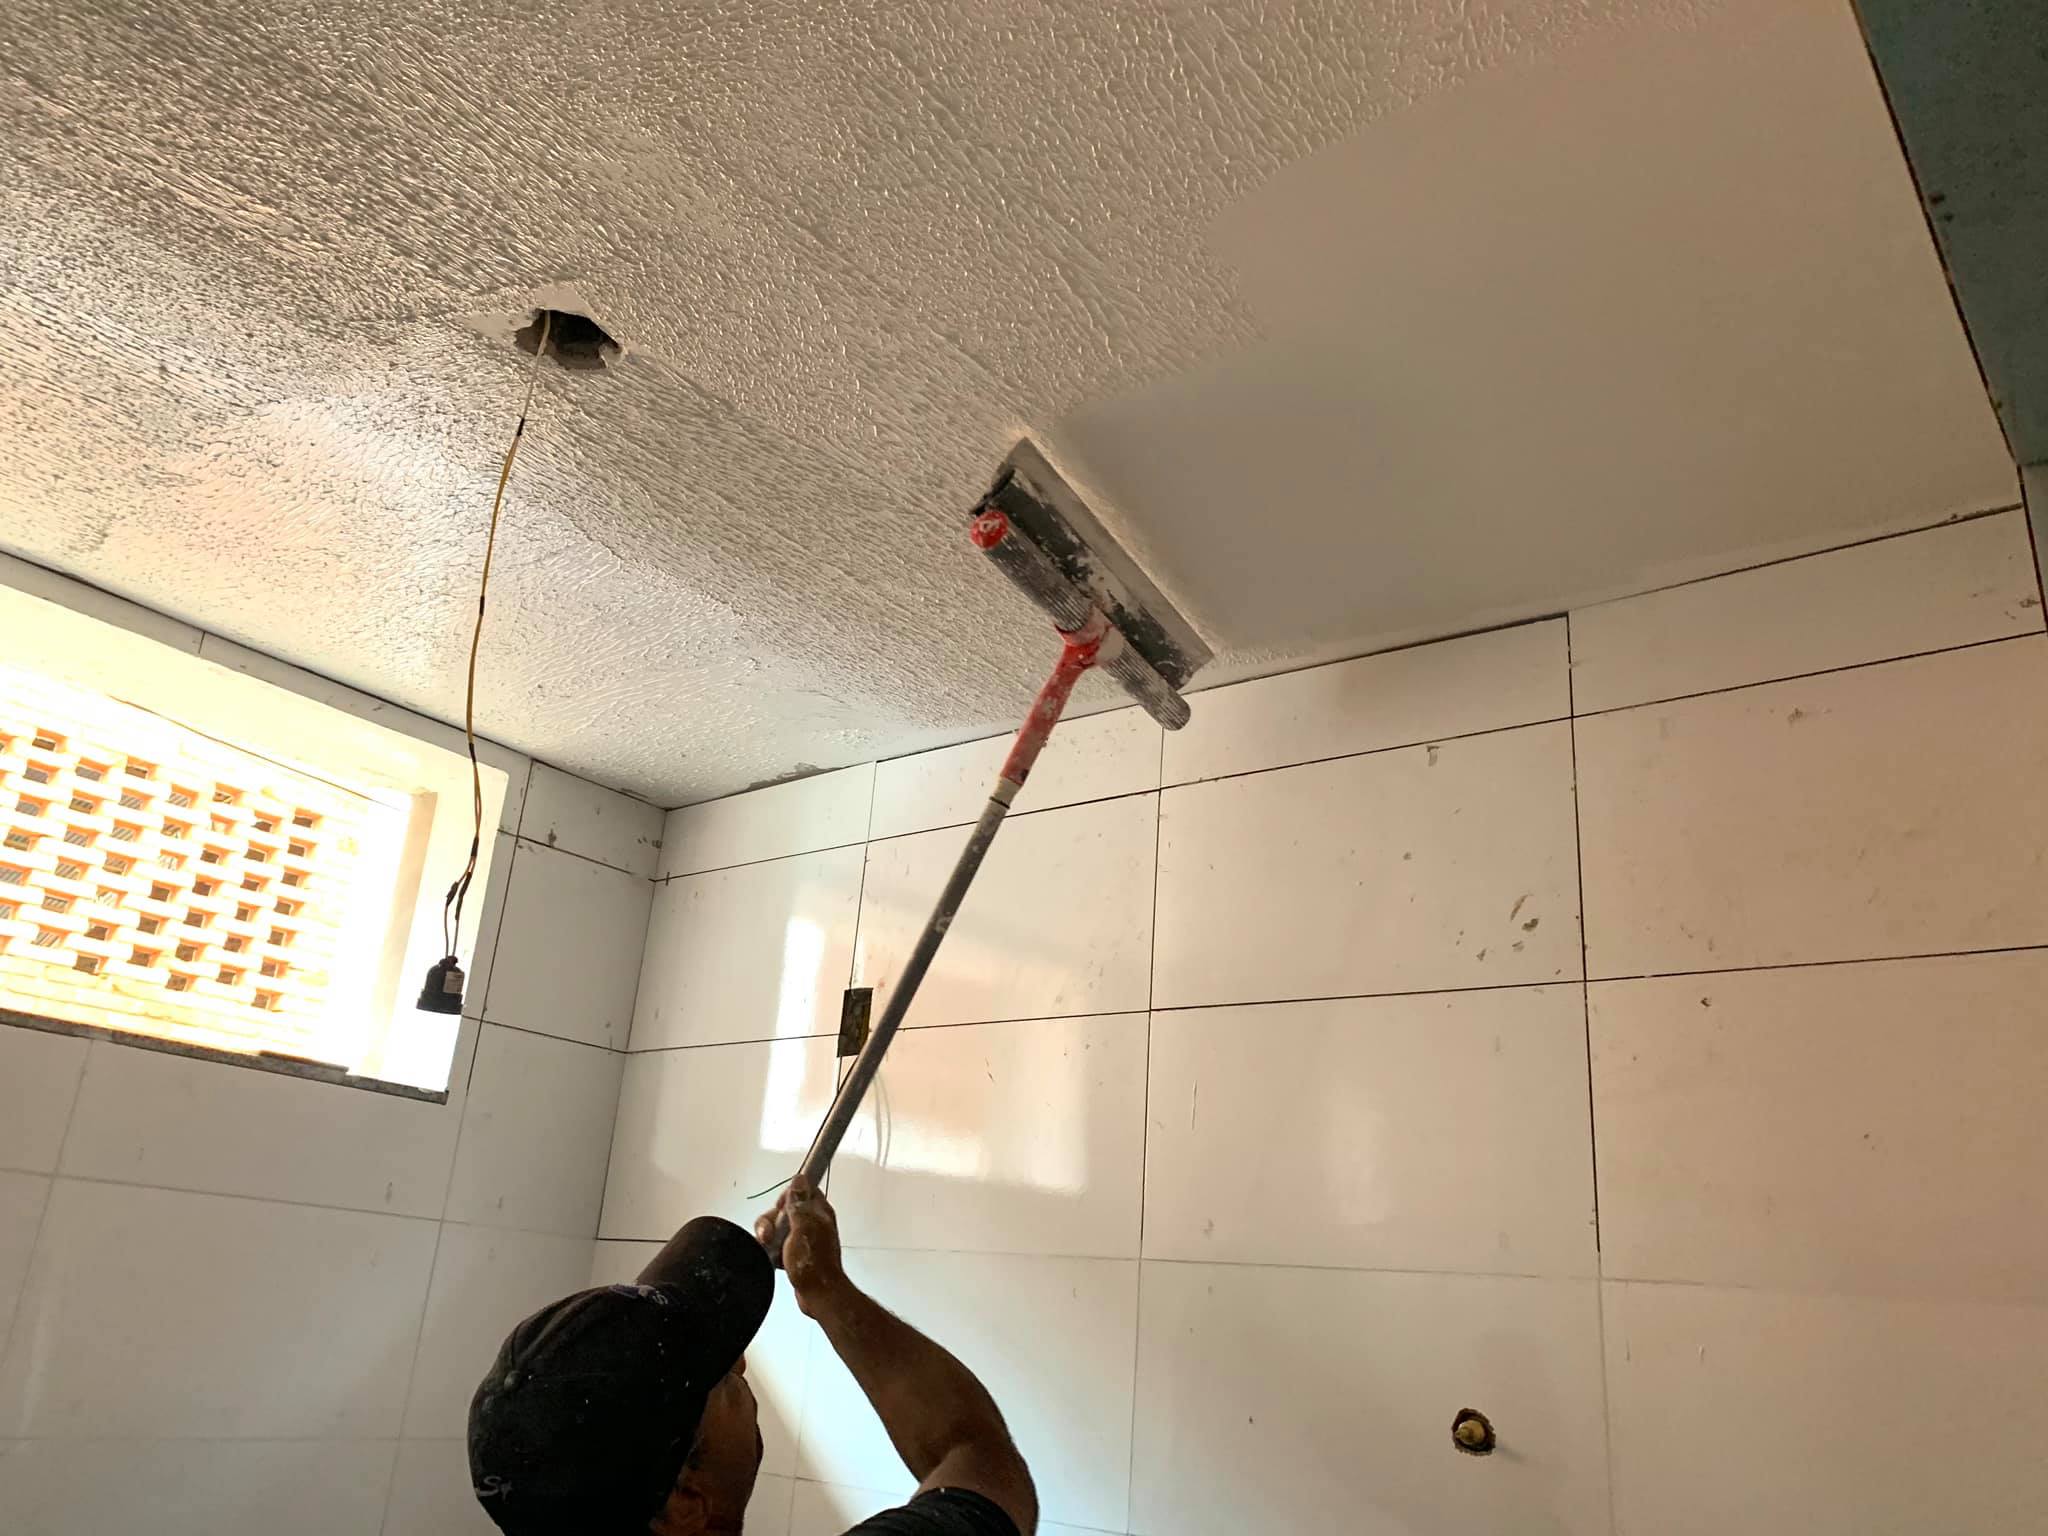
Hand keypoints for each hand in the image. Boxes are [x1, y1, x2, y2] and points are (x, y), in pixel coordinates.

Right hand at [755, 1176, 847, 1315]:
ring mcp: (804, 1240)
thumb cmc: (813, 1263)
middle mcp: (812, 1223)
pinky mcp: (796, 1254)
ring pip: (779, 1228)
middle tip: (770, 1235)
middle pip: (784, 1210)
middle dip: (771, 1221)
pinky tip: (773, 1258)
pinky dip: (772, 1251)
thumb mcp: (803, 1227)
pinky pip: (778, 1245)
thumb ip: (799, 1203)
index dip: (787, 1197)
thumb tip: (799, 1178)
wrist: (818, 1295)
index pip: (801, 1190)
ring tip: (770, 1249)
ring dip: (769, 1237)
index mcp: (818, 1212)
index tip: (781, 1209)